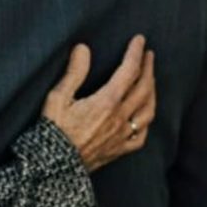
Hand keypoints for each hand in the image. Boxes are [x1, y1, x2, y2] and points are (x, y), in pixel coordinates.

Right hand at [42, 35, 155, 172]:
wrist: (54, 166)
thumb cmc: (53, 130)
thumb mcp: (58, 97)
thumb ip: (74, 72)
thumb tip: (83, 48)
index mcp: (106, 102)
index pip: (128, 72)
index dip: (135, 53)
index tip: (139, 40)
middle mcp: (120, 118)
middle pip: (143, 89)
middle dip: (148, 68)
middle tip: (149, 54)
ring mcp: (122, 136)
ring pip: (148, 111)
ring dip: (152, 91)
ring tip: (151, 80)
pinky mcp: (119, 150)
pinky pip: (141, 136)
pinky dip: (146, 122)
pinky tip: (144, 116)